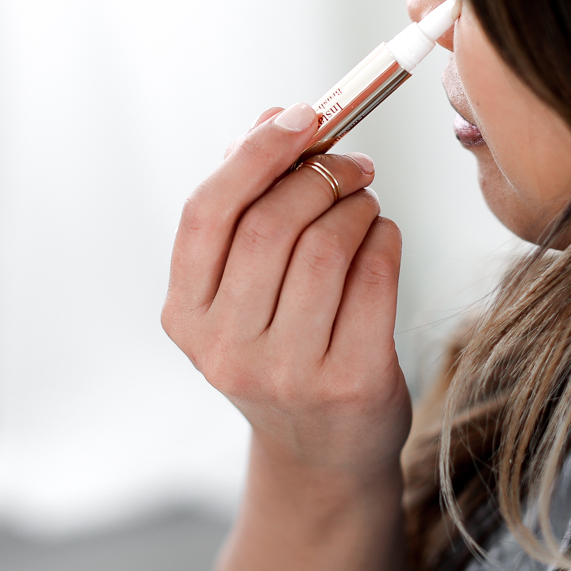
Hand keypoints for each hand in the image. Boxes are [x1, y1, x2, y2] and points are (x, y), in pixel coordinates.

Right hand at [163, 104, 411, 480]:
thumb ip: (249, 200)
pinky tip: (380, 241)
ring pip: (327, 247)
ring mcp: (284, 373)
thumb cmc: (283, 348)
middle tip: (354, 164)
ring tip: (365, 205)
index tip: (302, 116)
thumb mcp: (245, 287)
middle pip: (271, 225)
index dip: (255, 153)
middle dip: (321, 176)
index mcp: (186, 315)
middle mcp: (224, 350)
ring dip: (357, 206)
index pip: (207, 213)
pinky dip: (384, 240)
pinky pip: (373, 278)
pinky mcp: (347, 383)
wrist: (322, 454)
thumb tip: (274, 116)